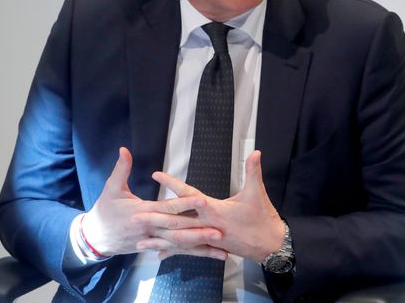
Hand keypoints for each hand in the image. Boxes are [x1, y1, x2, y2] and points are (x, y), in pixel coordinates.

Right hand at [84, 147, 221, 256]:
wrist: (95, 238)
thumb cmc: (104, 211)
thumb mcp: (111, 188)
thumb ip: (121, 169)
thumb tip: (124, 149)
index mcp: (143, 212)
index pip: (168, 208)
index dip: (186, 204)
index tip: (203, 200)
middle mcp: (151, 229)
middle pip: (178, 230)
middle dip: (199, 231)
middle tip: (219, 231)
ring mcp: (153, 240)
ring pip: (180, 245)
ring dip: (201, 248)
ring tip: (221, 251)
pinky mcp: (155, 246)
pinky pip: (176, 251)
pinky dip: (192, 253)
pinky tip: (208, 255)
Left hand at [133, 150, 284, 261]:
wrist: (269, 247)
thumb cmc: (263, 219)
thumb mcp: (258, 194)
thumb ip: (253, 172)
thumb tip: (256, 152)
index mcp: (215, 211)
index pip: (189, 196)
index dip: (173, 185)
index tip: (156, 175)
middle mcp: (207, 226)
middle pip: (176, 222)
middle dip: (155, 218)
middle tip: (135, 216)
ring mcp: (206, 238)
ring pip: (178, 239)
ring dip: (158, 239)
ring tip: (139, 239)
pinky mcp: (209, 246)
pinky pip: (186, 249)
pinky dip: (173, 250)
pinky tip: (158, 253)